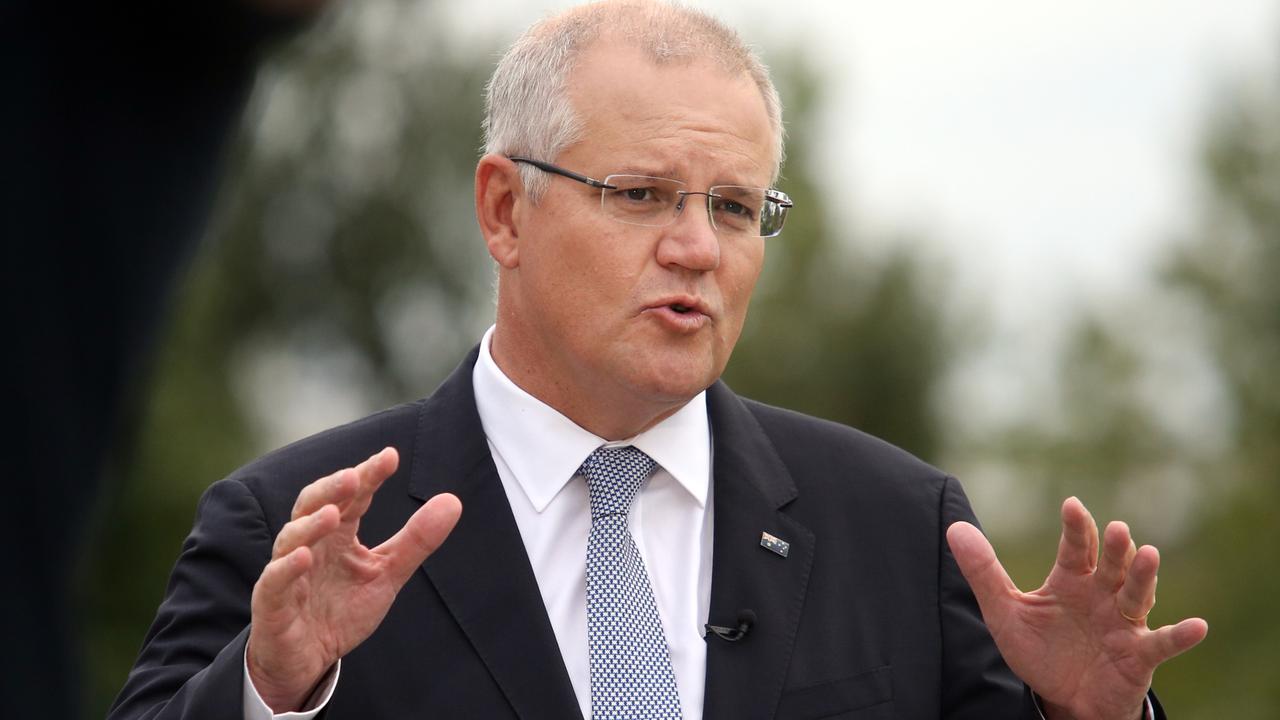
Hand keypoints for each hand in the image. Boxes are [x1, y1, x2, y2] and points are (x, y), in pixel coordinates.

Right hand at [246, 447, 461, 711]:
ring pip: (291, 539)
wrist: (306, 661)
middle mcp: (309, 545)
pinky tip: (302, 557)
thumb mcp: (386, 574)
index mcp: (337, 535)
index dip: (367, 476)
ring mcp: (286, 572)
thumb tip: (453, 501)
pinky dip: (286, 568)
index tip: (390, 457)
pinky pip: (274, 582)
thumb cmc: (340, 610)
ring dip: (311, 525)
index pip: (352, 498)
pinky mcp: (271, 604)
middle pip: (313, 506)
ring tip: (334, 514)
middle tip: (355, 477)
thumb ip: (416, 540)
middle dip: (332, 489)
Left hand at [947, 497, 1206, 719]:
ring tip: (1148, 553)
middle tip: (1116, 529)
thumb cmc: (1039, 650)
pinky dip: (1180, 636)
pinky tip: (1197, 627)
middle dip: (1113, 548)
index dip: (1075, 527)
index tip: (1071, 505)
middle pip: (1110, 565)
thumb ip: (982, 572)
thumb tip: (954, 527)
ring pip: (1137, 594)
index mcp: (1071, 580)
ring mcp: (1123, 623)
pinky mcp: (1139, 655)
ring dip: (1143, 575)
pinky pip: (1162, 643)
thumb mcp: (1005, 612)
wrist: (1062, 699)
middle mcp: (1101, 595)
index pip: (1074, 547)